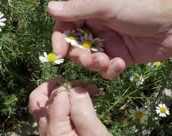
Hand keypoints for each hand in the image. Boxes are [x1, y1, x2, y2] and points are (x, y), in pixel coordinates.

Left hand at [29, 80, 123, 135]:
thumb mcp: (96, 134)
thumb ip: (82, 110)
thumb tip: (74, 89)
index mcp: (55, 131)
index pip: (56, 96)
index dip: (72, 87)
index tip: (90, 88)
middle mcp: (45, 131)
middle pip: (38, 98)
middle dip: (56, 86)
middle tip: (76, 85)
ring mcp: (46, 134)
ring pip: (42, 104)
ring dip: (58, 93)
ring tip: (79, 94)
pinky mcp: (52, 135)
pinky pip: (49, 113)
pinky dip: (60, 103)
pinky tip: (77, 105)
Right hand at [48, 0, 171, 78]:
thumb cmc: (143, 7)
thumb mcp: (107, 5)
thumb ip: (78, 9)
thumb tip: (50, 8)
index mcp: (91, 10)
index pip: (66, 25)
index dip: (59, 39)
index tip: (58, 52)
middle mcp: (97, 27)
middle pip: (75, 46)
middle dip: (79, 56)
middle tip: (88, 59)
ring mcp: (108, 44)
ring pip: (89, 60)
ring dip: (94, 64)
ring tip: (106, 62)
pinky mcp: (119, 58)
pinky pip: (105, 69)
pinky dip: (110, 70)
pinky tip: (120, 64)